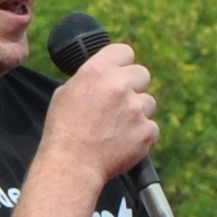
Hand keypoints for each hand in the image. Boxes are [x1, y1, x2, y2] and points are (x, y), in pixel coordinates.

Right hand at [37, 37, 157, 192]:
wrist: (72, 164)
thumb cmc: (64, 130)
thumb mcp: (67, 92)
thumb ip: (91, 78)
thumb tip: (105, 74)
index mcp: (98, 70)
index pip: (124, 51)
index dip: (122, 63)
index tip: (121, 72)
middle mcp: (119, 85)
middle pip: (142, 74)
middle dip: (134, 86)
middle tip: (120, 103)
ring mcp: (136, 108)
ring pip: (148, 102)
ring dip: (138, 112)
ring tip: (116, 127)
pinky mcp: (146, 131)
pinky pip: (152, 127)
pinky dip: (141, 135)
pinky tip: (123, 141)